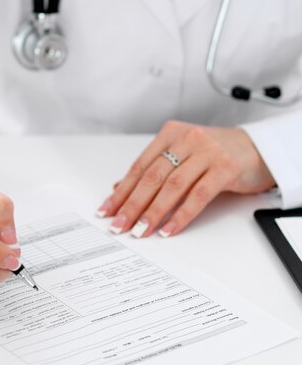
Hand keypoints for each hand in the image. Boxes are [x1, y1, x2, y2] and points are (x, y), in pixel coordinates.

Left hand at [96, 121, 275, 237]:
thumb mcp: (182, 156)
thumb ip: (154, 170)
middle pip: (152, 177)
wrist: (258, 149)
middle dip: (132, 204)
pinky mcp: (225, 168)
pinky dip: (181, 215)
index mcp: (171, 134)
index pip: (140, 166)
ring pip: (172, 186)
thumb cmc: (216, 154)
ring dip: (153, 212)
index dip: (122, 191)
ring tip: (140, 231)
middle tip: (119, 225)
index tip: (107, 210)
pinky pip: (198, 195)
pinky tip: (168, 229)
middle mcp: (187, 139)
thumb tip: (120, 189)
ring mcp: (207, 152)